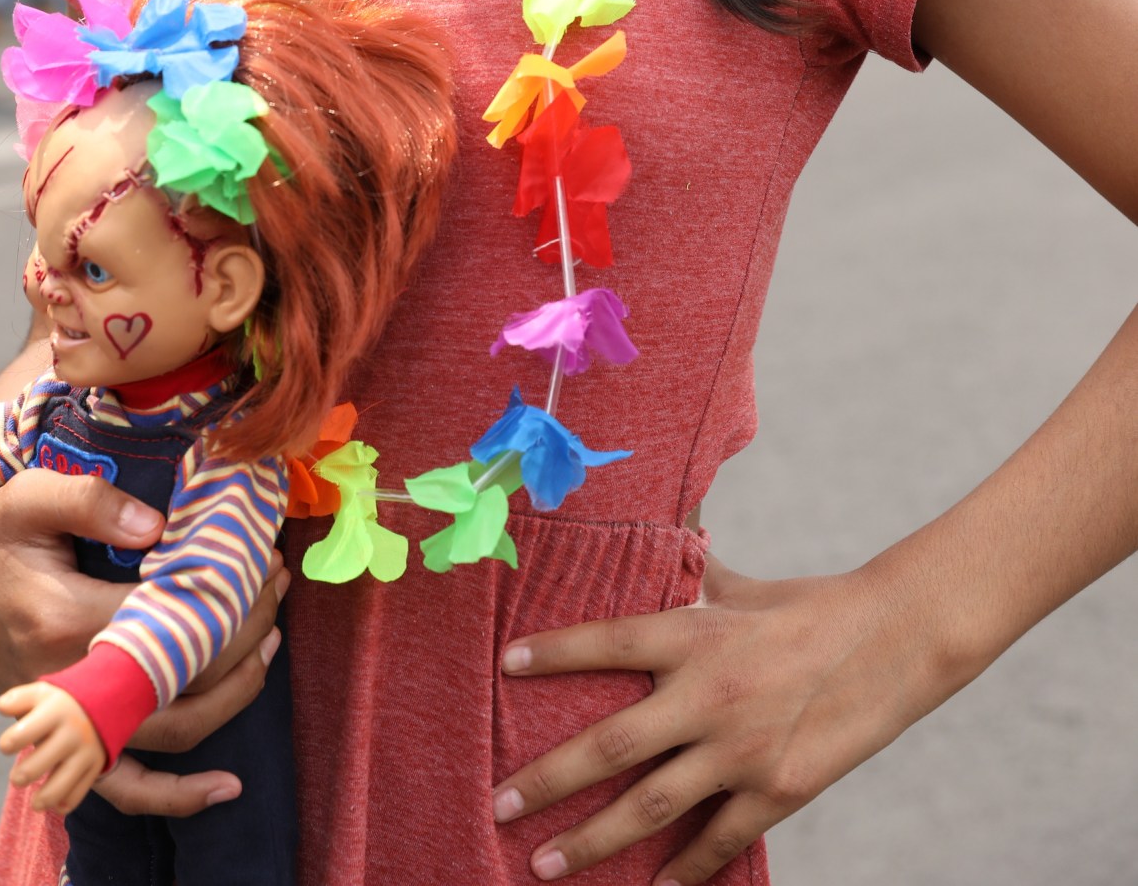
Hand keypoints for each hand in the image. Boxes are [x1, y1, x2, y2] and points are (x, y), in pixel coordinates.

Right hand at [0, 469, 289, 816]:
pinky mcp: (72, 736)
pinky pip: (125, 785)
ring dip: (235, 691)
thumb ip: (90, 501)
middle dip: (246, 631)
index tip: (262, 555)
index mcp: (63, 619)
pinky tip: (224, 788)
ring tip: (271, 641)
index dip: (228, 588)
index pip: (171, 616)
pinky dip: (176, 796)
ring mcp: (73, 718)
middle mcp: (71, 681)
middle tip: (275, 582)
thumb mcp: (30, 496)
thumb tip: (156, 526)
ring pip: (173, 729)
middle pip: (184, 675)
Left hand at [0, 681, 105, 814]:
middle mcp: (74, 731)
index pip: (26, 732)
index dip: (10, 742)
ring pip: (59, 788)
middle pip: (38, 765)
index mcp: (57, 710)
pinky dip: (62, 804)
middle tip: (16, 778)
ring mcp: (87, 751)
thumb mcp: (43, 693)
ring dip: (41, 800)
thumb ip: (19, 699)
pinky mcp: (96, 767)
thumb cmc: (62, 702)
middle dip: (21, 776)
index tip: (6, 746)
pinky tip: (54, 800)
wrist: (108, 701)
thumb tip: (0, 708)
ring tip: (35, 802)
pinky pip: (76, 796)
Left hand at [492, 556, 939, 882]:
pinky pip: (717, 842)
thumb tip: (658, 541)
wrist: (895, 640)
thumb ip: (690, 576)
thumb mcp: (741, 586)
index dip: (554, 652)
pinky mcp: (777, 791)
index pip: (607, 642)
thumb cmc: (809, 605)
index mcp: (695, 634)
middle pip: (610, 745)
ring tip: (543, 864)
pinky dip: (682, 873)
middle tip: (499, 803)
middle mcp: (708, 694)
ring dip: (592, 841)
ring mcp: (741, 750)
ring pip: (649, 807)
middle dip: (548, 780)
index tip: (505, 665)